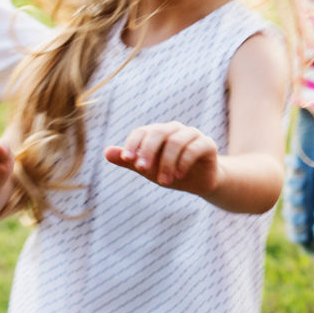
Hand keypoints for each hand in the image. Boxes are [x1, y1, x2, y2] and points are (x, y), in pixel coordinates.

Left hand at [105, 122, 223, 195]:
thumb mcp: (147, 169)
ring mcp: (192, 135)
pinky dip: (183, 162)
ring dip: (167, 163)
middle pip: (158, 132)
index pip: (142, 132)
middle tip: (143, 169)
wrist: (198, 183)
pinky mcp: (207, 144)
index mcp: (158, 133)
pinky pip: (193, 148)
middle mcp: (174, 129)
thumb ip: (128, 161)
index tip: (127, 160)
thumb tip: (106, 152)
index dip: (133, 144)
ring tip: (164, 181)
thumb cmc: (170, 172)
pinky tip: (178, 176)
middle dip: (148, 151)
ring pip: (175, 141)